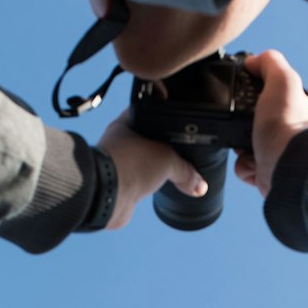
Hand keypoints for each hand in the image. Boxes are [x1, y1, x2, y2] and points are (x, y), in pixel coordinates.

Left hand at [98, 111, 207, 229]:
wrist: (106, 195)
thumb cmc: (128, 164)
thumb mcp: (167, 160)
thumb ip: (186, 170)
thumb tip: (200, 185)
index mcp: (126, 123)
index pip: (149, 112)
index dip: (167, 114)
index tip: (182, 119)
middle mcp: (120, 142)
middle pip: (149, 140)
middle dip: (166, 146)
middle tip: (185, 149)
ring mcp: (119, 163)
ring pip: (144, 162)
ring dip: (158, 168)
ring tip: (176, 172)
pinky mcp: (120, 184)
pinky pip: (140, 181)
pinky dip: (151, 184)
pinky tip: (161, 187)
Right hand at [234, 50, 307, 198]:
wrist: (283, 166)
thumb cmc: (284, 125)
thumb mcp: (281, 80)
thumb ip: (270, 63)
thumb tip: (254, 60)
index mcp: (295, 107)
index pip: (271, 94)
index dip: (255, 92)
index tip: (246, 93)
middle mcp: (288, 130)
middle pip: (254, 120)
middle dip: (243, 123)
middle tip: (244, 123)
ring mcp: (278, 151)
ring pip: (247, 144)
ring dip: (241, 147)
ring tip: (248, 146)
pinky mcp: (268, 171)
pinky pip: (246, 166)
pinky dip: (245, 166)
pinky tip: (253, 162)